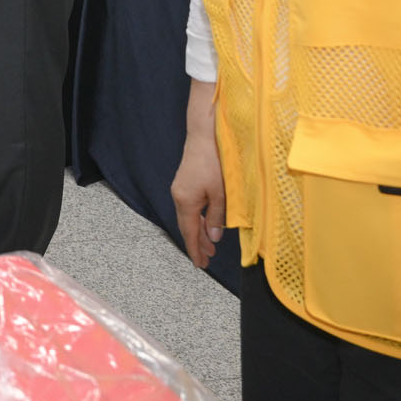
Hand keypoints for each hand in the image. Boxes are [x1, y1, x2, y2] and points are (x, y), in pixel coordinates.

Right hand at [172, 124, 225, 268]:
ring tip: (211, 246)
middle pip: (187, 226)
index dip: (195, 249)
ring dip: (199, 232)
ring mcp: (180, 188)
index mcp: (186, 201)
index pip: (189, 232)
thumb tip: (214, 237)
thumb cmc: (214, 162)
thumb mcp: (221, 193)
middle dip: (198, 243)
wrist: (204, 135)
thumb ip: (217, 217)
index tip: (200, 265)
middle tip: (207, 260)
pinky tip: (207, 223)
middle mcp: (179, 196)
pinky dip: (198, 219)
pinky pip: (190, 207)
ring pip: (189, 217)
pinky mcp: (185, 182)